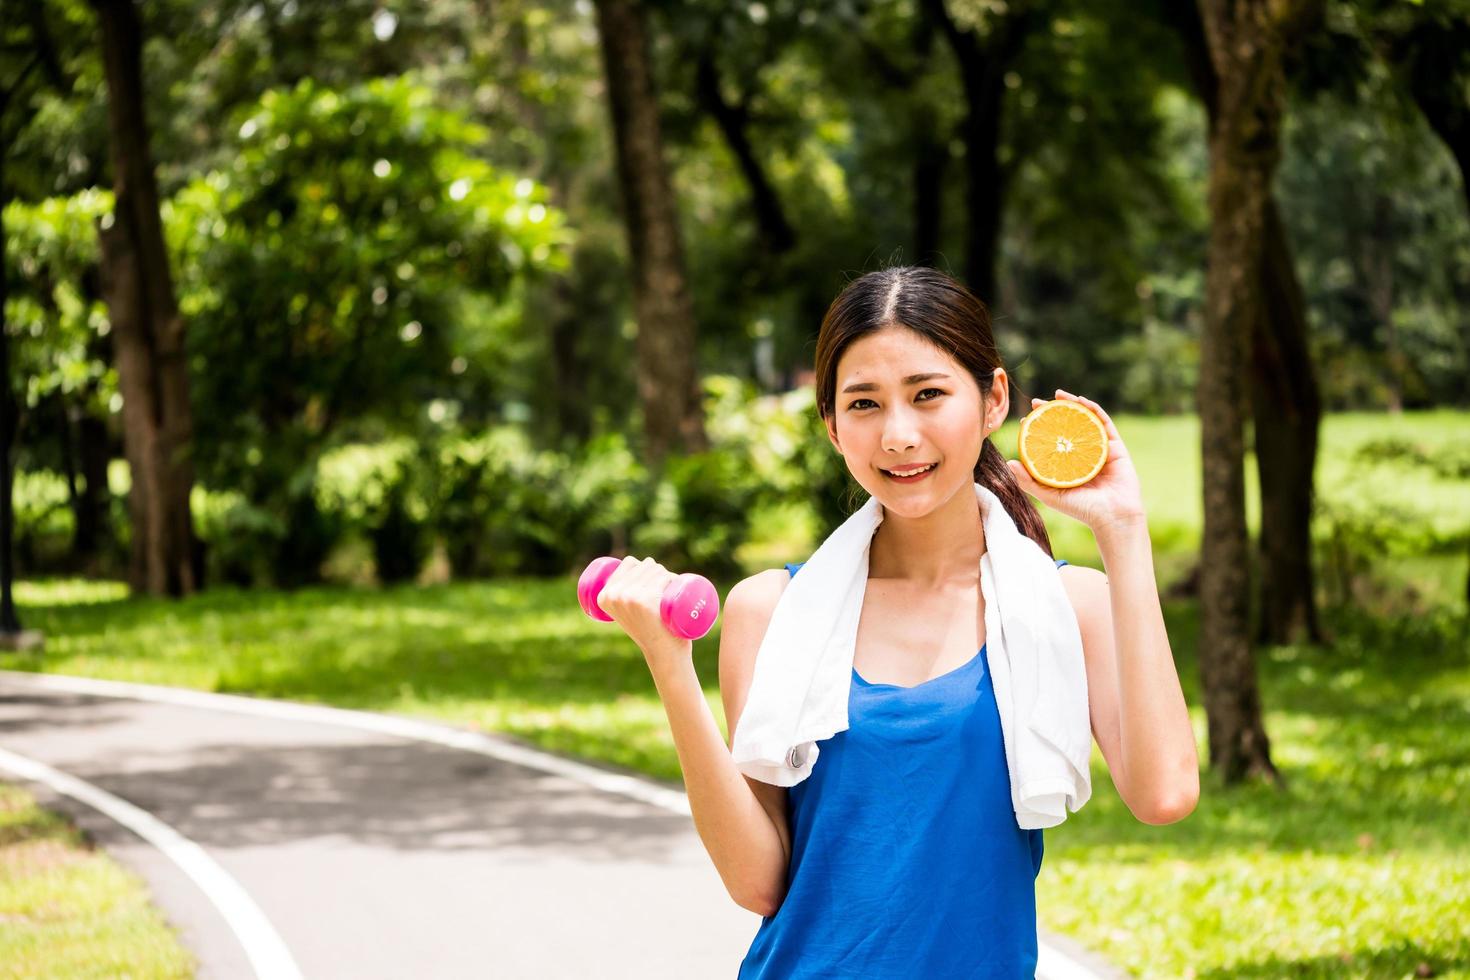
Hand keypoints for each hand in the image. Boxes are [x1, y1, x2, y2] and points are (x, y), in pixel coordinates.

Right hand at [595, 556, 694, 671]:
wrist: (663, 654)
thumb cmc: (650, 631)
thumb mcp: (627, 613)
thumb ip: (621, 595)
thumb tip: (629, 565)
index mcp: (604, 596)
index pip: (629, 563)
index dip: (645, 568)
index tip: (650, 587)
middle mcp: (614, 594)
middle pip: (644, 564)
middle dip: (659, 573)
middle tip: (663, 595)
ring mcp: (630, 596)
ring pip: (657, 569)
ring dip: (668, 576)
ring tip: (668, 596)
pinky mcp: (647, 599)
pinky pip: (665, 577)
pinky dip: (675, 580)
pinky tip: (675, 592)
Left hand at [1006, 388, 1146, 533]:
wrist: (1113, 517)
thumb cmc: (1082, 510)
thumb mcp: (1050, 495)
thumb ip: (1029, 481)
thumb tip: (1009, 462)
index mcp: (1068, 465)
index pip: (1051, 441)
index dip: (1038, 428)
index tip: (1025, 419)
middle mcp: (1083, 454)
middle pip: (1067, 427)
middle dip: (1052, 412)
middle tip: (1037, 402)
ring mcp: (1100, 449)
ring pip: (1085, 421)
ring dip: (1072, 404)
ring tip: (1058, 394)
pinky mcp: (1116, 447)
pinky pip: (1105, 423)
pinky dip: (1094, 410)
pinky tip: (1081, 401)